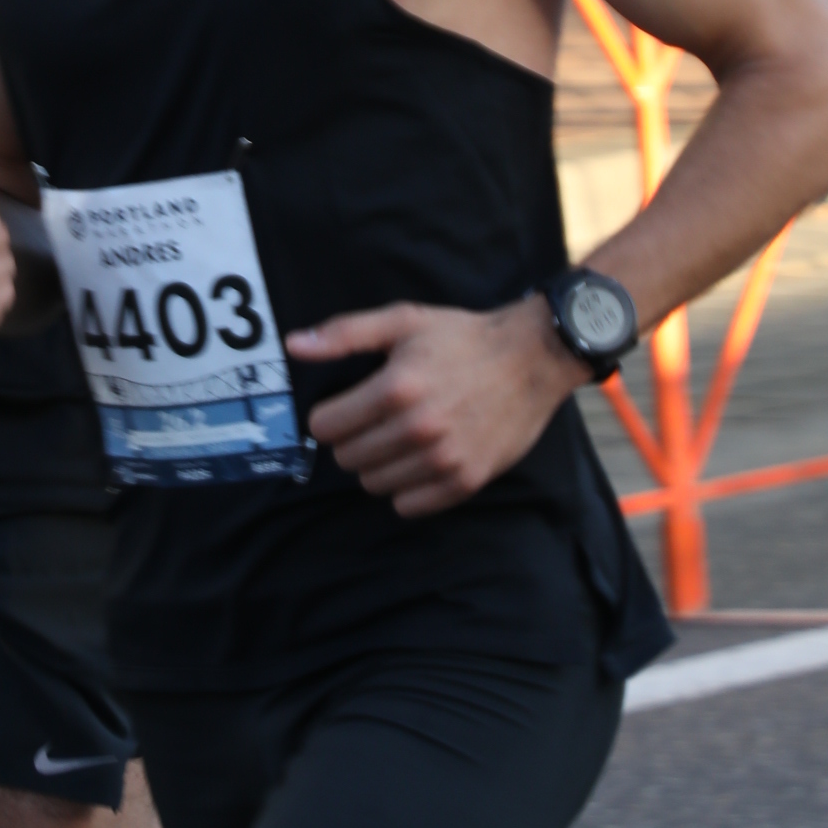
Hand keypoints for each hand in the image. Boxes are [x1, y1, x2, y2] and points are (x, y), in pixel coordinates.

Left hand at [287, 293, 581, 517]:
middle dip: (351, 440)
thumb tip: (294, 345)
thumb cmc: (463, 337)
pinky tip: (417, 462)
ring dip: (377, 465)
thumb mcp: (403, 321)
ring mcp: (444, 458)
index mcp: (396, 388)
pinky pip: (409, 505)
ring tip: (397, 440)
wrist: (533, 357)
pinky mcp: (466, 480)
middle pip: (347, 458)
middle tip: (373, 422)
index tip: (344, 408)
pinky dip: (406, 488)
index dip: (328, 416)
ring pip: (374, 484)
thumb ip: (344, 334)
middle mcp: (418, 428)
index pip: (326, 426)